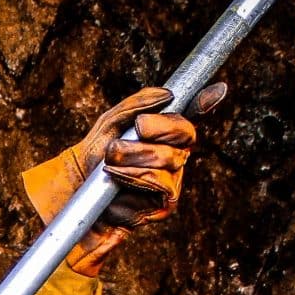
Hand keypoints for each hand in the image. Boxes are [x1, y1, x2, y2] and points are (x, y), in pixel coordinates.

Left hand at [22, 83, 228, 270]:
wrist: (75, 195)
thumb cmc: (91, 158)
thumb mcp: (109, 124)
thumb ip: (137, 105)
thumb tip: (168, 94)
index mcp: (163, 135)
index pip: (188, 116)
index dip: (205, 102)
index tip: (219, 89)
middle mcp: (173, 156)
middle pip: (185, 133)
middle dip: (158, 127)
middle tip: (136, 128)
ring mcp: (171, 180)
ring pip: (170, 158)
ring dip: (136, 155)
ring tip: (111, 159)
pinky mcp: (165, 204)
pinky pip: (161, 183)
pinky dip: (136, 176)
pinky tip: (117, 177)